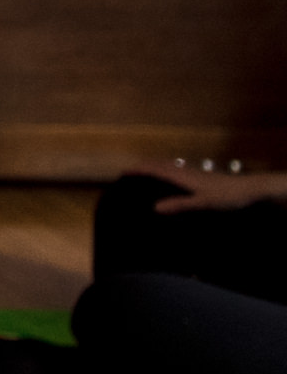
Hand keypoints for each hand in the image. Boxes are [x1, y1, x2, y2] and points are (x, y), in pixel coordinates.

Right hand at [127, 160, 286, 213]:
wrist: (249, 189)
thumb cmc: (226, 195)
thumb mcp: (202, 203)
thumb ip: (179, 204)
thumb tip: (155, 208)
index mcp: (183, 176)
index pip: (156, 169)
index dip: (140, 170)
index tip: (123, 172)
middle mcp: (186, 171)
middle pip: (160, 164)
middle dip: (144, 166)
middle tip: (129, 171)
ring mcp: (193, 172)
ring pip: (169, 166)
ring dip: (155, 166)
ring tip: (144, 171)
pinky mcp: (200, 176)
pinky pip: (177, 170)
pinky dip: (166, 170)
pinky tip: (171, 179)